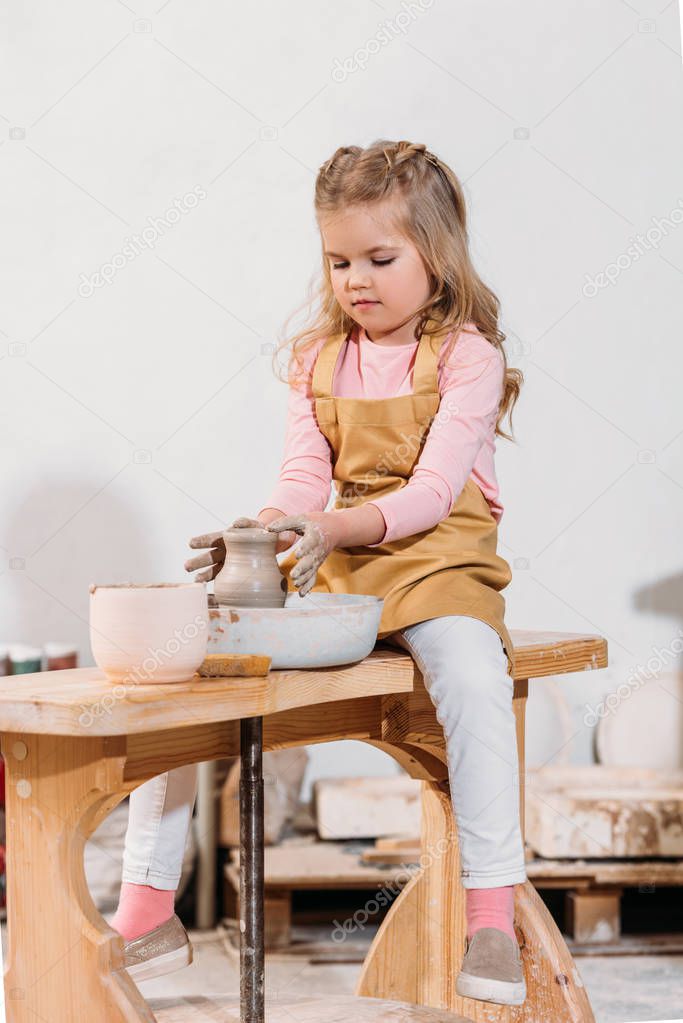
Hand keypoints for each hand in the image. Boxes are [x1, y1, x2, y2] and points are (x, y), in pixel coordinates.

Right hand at [184, 517, 298, 580]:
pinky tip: (208, 590)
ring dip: (204, 575)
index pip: (212, 539)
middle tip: (187, 566)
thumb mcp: (254, 525)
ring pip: (213, 569)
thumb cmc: (258, 533)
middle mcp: (224, 551)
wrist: (268, 544)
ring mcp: (227, 563)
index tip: (191, 544)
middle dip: (198, 562)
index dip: (202, 541)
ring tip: (196, 581)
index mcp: (227, 538)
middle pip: (210, 556)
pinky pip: (222, 580)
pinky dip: (216, 584)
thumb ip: (245, 523)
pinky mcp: (233, 574)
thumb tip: (236, 523)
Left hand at [266, 512, 340, 596]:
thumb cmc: (316, 522)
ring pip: (312, 570)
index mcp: (315, 535)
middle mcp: (318, 549)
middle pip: (312, 560)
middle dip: (303, 568)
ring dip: (304, 578)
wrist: (335, 529)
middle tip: (293, 575)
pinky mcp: (316, 565)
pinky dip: (308, 586)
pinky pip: (313, 576)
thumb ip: (285, 523)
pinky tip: (301, 594)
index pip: (311, 542)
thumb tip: (268, 529)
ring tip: (295, 583)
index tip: (298, 554)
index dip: (305, 548)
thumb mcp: (302, 518)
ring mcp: (318, 559)